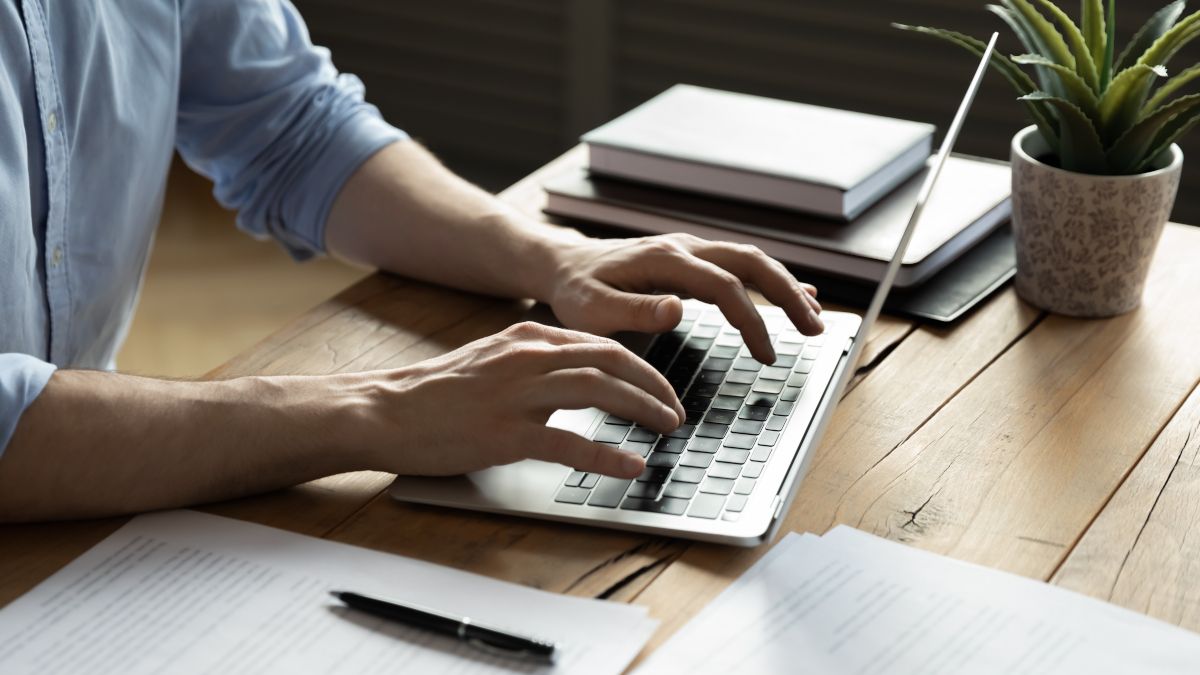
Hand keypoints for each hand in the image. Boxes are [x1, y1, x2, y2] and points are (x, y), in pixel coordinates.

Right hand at [343, 322, 685, 477]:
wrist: (383, 410)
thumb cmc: (434, 393)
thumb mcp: (490, 360)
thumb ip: (533, 363)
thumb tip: (577, 376)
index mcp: (526, 339)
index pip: (600, 344)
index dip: (640, 366)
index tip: (660, 387)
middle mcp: (528, 359)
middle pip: (611, 361)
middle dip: (654, 384)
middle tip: (675, 410)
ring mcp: (517, 395)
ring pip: (599, 391)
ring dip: (642, 409)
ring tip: (667, 428)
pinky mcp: (504, 433)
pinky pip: (568, 443)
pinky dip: (606, 454)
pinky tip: (631, 466)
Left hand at [543, 233, 822, 363]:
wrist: (562, 264)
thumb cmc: (575, 292)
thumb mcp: (592, 310)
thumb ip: (634, 311)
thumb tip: (677, 309)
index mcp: (664, 260)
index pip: (724, 286)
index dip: (751, 320)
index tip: (767, 355)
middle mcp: (683, 247)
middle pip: (751, 262)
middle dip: (788, 294)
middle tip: (816, 329)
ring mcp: (689, 249)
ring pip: (751, 260)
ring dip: (785, 286)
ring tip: (813, 318)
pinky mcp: (691, 259)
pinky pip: (739, 265)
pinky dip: (770, 280)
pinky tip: (797, 294)